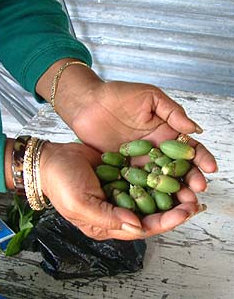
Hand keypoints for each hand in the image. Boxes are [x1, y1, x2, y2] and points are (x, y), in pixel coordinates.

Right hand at [39, 141, 204, 239]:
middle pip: (149, 213)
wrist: (51, 159)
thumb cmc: (61, 183)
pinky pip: (140, 176)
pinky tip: (168, 166)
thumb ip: (108, 217)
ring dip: (167, 190)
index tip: (183, 214)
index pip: (140, 228)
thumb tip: (137, 226)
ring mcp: (119, 191)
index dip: (163, 222)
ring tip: (187, 184)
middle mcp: (116, 210)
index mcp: (107, 224)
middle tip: (193, 200)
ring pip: (149, 194)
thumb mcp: (80, 203)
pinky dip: (154, 173)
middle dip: (172, 208)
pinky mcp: (120, 175)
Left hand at [71, 81, 216, 192]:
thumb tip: (195, 129)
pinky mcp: (122, 169)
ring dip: (171, 192)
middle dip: (189, 180)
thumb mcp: (149, 96)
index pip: (188, 147)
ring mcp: (139, 161)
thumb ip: (172, 112)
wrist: (88, 104)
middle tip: (197, 191)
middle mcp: (155, 150)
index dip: (201, 157)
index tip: (210, 168)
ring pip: (159, 180)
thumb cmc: (118, 95)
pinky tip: (154, 203)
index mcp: (165, 132)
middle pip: (177, 168)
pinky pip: (136, 183)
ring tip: (182, 203)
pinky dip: (146, 194)